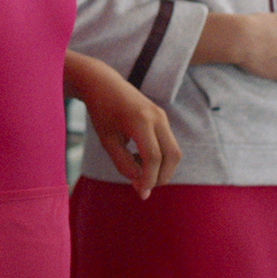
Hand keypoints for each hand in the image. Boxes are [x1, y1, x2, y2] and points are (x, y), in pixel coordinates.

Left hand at [65, 51, 180, 196]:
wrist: (104, 83)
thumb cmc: (102, 113)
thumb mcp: (107, 141)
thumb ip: (123, 164)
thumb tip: (142, 186)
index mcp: (140, 120)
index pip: (153, 157)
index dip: (149, 179)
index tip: (141, 193)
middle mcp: (156, 116)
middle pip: (172, 155)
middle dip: (162, 177)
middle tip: (144, 188)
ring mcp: (162, 116)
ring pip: (174, 152)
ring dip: (162, 169)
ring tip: (137, 169)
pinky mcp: (163, 118)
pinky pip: (169, 145)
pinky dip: (160, 159)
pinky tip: (139, 158)